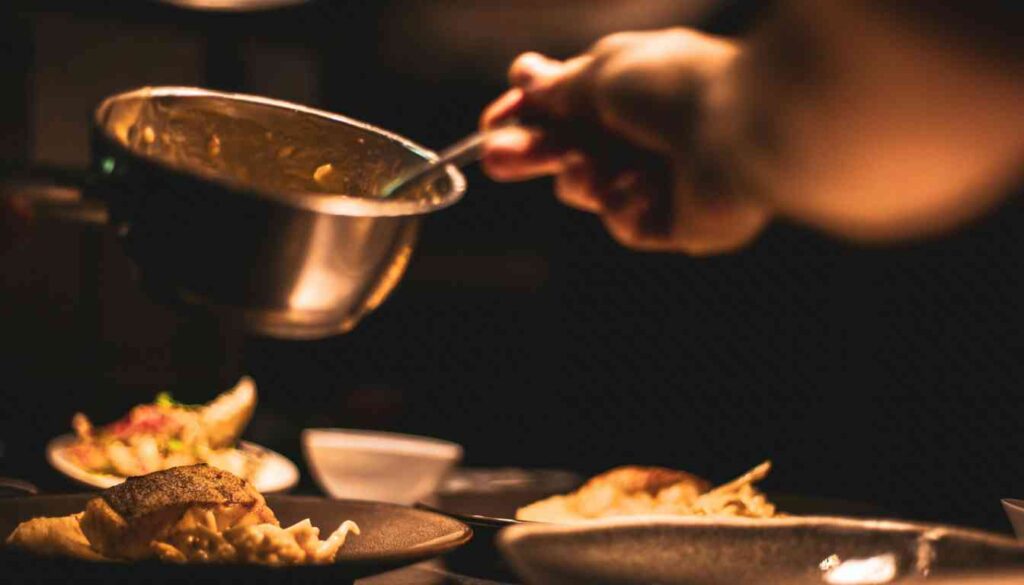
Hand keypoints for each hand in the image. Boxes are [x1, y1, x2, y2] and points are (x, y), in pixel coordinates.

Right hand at [480, 29, 770, 254]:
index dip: (528, 116)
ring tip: (586, 168)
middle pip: (572, 150)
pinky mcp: (679, 224)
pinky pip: (627, 223)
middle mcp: (648, 134)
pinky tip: (640, 187)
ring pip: (592, 190)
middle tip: (494, 158)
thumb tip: (524, 77)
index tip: (491, 125)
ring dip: (581, 180)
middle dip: (533, 153)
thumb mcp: (604, 72)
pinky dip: (625, 205)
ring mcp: (664, 180)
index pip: (568, 107)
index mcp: (635, 90)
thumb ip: (560, 85)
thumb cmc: (676, 86)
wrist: (744, 128)